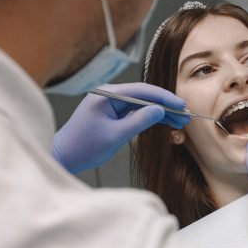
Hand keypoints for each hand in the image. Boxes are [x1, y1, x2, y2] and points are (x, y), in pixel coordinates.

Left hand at [53, 83, 188, 173]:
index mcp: (107, 95)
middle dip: (165, 106)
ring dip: (160, 113)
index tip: (181, 105)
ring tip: (179, 122)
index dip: (164, 98)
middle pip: (144, 95)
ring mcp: (109, 103)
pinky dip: (149, 117)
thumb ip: (139, 121)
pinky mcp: (110, 113)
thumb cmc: (83, 147)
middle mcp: (108, 95)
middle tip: (184, 116)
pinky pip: (134, 111)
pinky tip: (164, 123)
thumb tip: (159, 110)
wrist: (63, 156)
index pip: (142, 91)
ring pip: (141, 104)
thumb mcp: (115, 135)